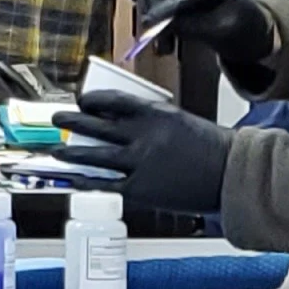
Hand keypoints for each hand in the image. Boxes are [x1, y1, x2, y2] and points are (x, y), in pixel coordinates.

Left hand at [70, 97, 234, 225]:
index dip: (93, 100)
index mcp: (156, 114)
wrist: (230, 174)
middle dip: (73, 120)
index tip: (82, 99)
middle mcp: (144, 137)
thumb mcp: (181, 120)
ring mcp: (140, 164)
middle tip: (58, 118)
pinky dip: (87, 181)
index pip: (114, 101)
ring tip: (58, 150)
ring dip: (72, 152)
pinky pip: (105, 184)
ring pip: (95, 156)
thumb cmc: (211, 147)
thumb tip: (124, 123)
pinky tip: (75, 179)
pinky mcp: (140, 189)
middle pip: (97, 126)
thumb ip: (152, 121)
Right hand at [130, 0, 277, 86]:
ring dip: (156, 23)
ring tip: (165, 49)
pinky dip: (159, 25)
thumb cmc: (243, 26)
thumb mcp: (221, 30)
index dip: (163, 9)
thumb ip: (193, 26)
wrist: (251, 27)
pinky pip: (158, 5)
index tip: (148, 24)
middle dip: (157, 17)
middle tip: (158, 45)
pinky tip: (167, 43)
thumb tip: (163, 26)